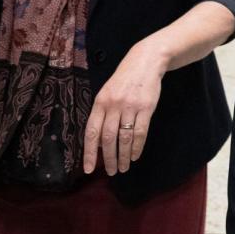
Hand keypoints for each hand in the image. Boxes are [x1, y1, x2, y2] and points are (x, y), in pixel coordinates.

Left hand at [83, 40, 166, 175]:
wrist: (145, 61)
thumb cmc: (124, 80)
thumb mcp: (107, 93)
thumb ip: (102, 114)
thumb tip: (99, 142)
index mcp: (100, 102)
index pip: (91, 132)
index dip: (89, 153)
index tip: (88, 169)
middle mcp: (113, 105)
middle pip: (108, 138)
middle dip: (108, 159)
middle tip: (111, 172)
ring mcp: (130, 106)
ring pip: (124, 138)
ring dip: (123, 156)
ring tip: (123, 168)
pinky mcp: (146, 107)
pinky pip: (140, 132)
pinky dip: (137, 147)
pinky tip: (135, 156)